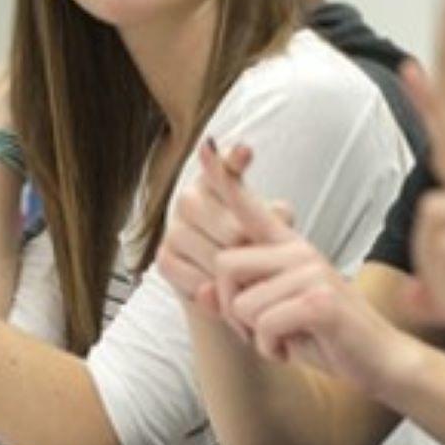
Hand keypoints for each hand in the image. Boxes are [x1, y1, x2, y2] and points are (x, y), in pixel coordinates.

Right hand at [157, 139, 263, 318]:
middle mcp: (190, 198)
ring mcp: (174, 228)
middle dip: (252, 254)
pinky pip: (197, 279)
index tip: (246, 151)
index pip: (225, 166)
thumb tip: (280, 212)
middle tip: (262, 266)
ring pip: (217, 257)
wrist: (228, 293)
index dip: (234, 159)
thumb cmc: (253, 253)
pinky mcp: (164, 257)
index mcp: (216, 182)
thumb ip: (276, 219)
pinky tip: (222, 290)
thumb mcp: (272, 231)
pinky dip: (215, 291)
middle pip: (232, 228)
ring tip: (246, 280)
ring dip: (235, 276)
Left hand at [162, 139, 444, 393]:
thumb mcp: (274, 317)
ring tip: (286, 338)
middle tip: (260, 330)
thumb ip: (239, 301)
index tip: (207, 144)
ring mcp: (311, 271)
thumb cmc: (324, 338)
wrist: (380, 361)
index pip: (248, 206)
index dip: (223, 176)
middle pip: (224, 266)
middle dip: (230, 309)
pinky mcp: (320, 301)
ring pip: (241, 304)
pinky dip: (271, 348)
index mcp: (288, 246)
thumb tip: (199, 292)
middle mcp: (299, 250)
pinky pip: (264, 325)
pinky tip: (294, 348)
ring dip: (255, 335)